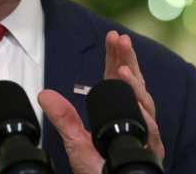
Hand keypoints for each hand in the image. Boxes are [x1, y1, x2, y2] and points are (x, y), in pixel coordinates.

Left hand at [38, 31, 164, 173]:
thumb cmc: (98, 169)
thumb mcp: (76, 141)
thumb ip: (63, 118)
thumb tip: (44, 94)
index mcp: (119, 109)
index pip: (119, 77)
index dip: (117, 56)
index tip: (113, 36)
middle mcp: (135, 117)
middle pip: (135, 82)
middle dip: (129, 60)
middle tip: (122, 40)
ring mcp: (145, 132)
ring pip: (146, 103)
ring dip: (135, 85)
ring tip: (123, 69)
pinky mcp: (151, 148)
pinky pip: (151, 129)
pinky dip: (144, 114)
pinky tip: (137, 102)